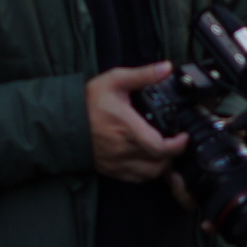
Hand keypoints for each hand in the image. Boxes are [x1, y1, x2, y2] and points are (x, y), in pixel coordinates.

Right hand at [84, 64, 185, 182]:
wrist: (62, 121)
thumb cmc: (88, 101)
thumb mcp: (115, 80)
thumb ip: (143, 75)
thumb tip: (166, 68)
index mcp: (127, 127)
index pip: (159, 146)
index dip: (177, 145)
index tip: (184, 136)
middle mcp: (123, 149)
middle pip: (158, 164)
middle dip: (173, 155)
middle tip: (176, 142)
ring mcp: (116, 162)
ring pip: (148, 175)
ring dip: (161, 166)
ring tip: (164, 151)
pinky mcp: (110, 169)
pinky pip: (135, 179)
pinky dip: (147, 173)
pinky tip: (148, 160)